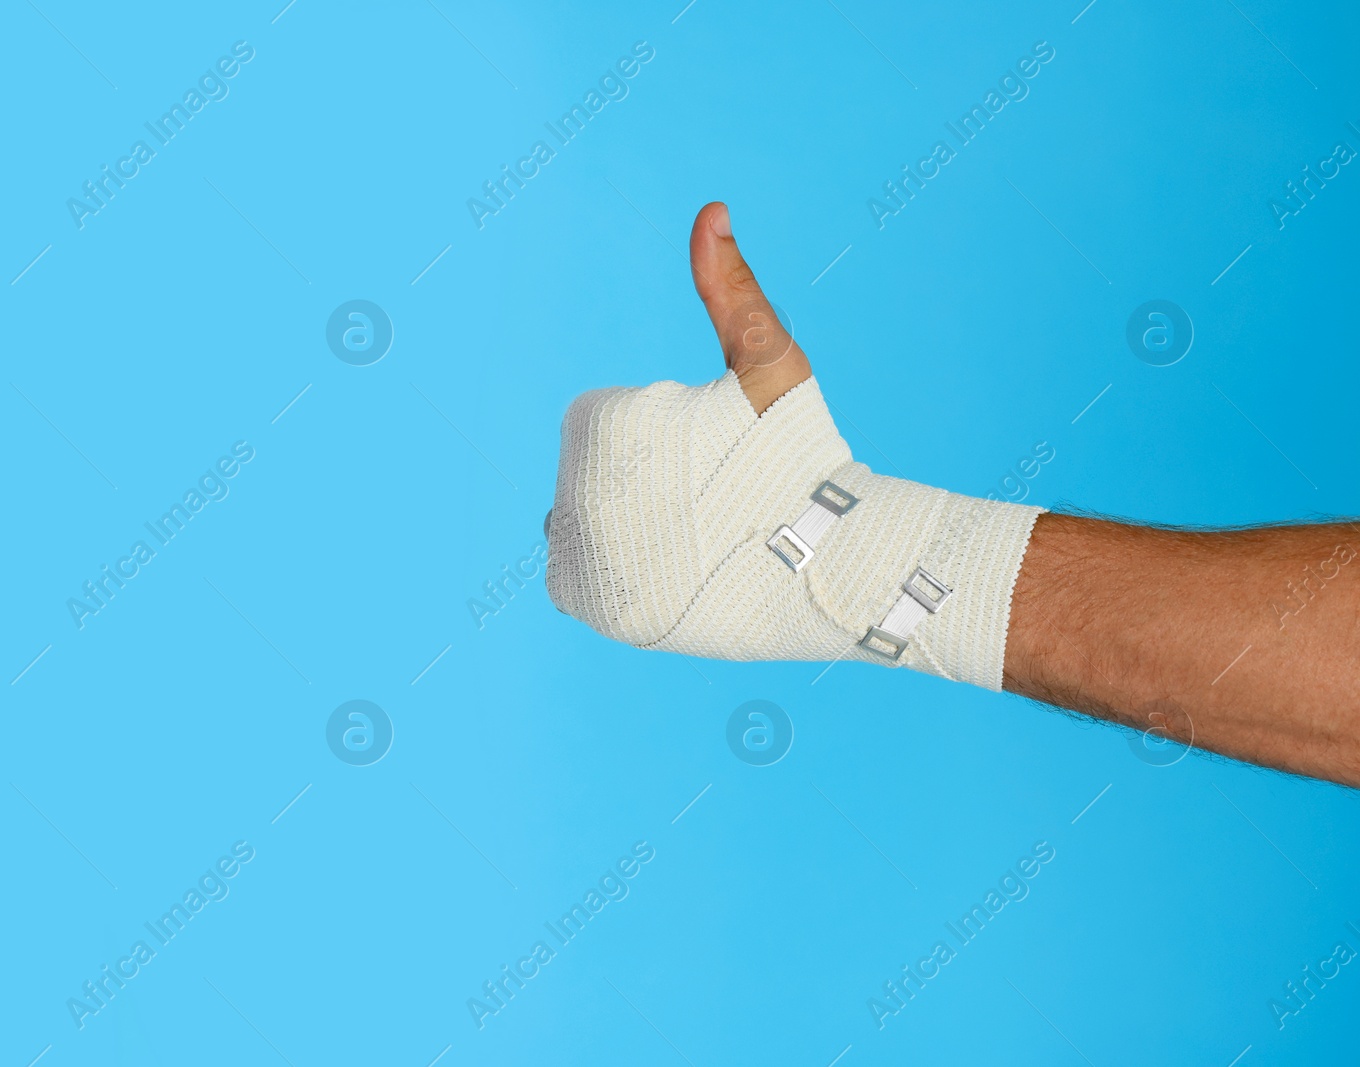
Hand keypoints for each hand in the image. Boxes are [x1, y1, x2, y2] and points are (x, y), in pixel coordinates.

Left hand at [546, 203, 1042, 686]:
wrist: (825, 565)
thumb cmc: (799, 453)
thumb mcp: (767, 358)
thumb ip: (729, 287)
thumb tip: (710, 212)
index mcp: (602, 425)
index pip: (603, 423)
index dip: (659, 436)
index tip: (708, 458)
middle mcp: (573, 490)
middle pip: (588, 472)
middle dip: (637, 479)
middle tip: (704, 501)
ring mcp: (577, 552)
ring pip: (577, 520)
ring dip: (616, 523)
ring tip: (685, 535)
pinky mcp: (586, 603)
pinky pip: (571, 574)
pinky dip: (603, 570)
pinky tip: (658, 566)